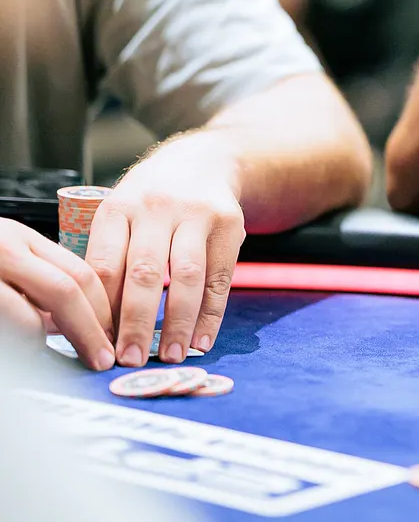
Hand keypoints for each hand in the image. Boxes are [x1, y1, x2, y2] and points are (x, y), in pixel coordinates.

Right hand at [0, 218, 115, 369]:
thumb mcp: (5, 259)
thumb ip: (37, 282)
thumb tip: (69, 322)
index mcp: (17, 239)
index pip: (81, 272)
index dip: (105, 309)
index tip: (115, 337)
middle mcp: (1, 250)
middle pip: (66, 291)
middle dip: (91, 331)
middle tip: (100, 360)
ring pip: (28, 320)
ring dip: (44, 346)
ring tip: (44, 359)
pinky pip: (8, 330)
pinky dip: (17, 346)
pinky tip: (16, 354)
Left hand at [86, 147, 246, 366]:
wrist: (203, 161)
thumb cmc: (150, 202)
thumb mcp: (120, 215)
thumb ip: (106, 258)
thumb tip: (86, 324)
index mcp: (117, 209)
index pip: (104, 267)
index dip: (100, 312)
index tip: (98, 347)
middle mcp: (155, 207)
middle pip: (143, 272)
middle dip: (135, 322)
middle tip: (130, 360)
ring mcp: (196, 213)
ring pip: (186, 276)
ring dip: (178, 322)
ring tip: (171, 355)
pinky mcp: (229, 222)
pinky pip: (221, 276)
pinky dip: (212, 313)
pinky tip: (203, 339)